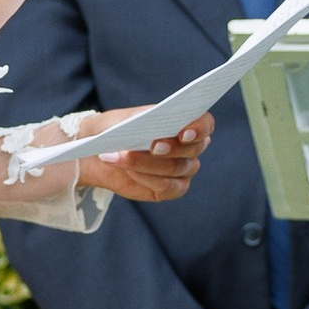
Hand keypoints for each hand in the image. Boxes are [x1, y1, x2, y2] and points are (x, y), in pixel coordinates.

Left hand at [76, 111, 211, 204]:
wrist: (103, 152)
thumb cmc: (118, 129)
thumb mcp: (126, 119)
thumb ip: (143, 121)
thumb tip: (153, 126)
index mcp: (186, 122)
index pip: (205, 124)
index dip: (199, 128)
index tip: (183, 133)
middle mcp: (191, 147)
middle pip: (192, 148)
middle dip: (171, 147)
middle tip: (151, 146)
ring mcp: (184, 169)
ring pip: (175, 168)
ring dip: (146, 162)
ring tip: (119, 156)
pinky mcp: (173, 189)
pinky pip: (167, 187)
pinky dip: (145, 178)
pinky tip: (129, 171)